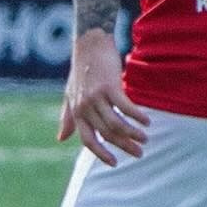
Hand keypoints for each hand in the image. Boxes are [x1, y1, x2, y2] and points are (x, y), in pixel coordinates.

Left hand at [58, 29, 149, 166]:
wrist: (89, 43)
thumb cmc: (81, 69)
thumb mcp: (70, 94)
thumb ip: (68, 117)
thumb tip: (60, 138)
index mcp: (76, 110)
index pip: (88, 139)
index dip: (101, 153)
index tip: (115, 163)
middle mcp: (84, 106)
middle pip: (107, 134)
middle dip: (124, 146)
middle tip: (139, 153)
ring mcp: (96, 96)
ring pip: (117, 123)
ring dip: (133, 134)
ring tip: (145, 138)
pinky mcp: (109, 85)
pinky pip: (126, 107)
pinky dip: (137, 116)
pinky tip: (147, 121)